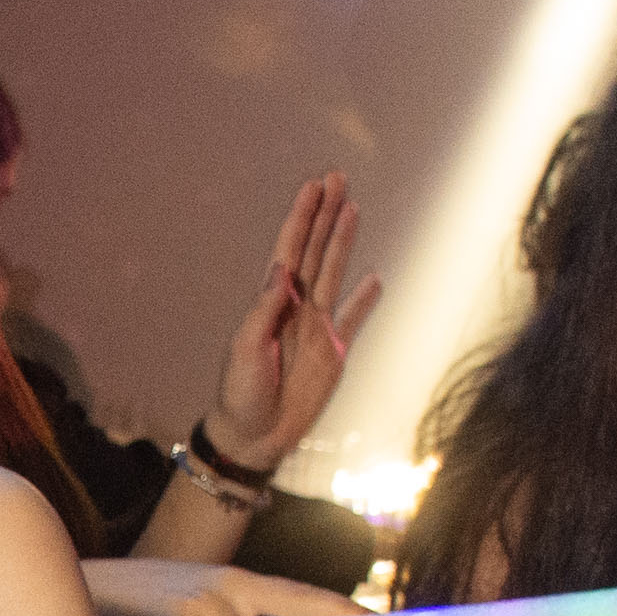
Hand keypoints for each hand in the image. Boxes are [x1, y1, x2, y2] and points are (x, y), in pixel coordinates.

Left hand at [196, 173, 380, 481]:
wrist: (254, 437)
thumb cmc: (241, 394)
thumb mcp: (247, 350)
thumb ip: (265, 309)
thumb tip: (282, 268)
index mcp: (272, 302)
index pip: (290, 249)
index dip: (302, 216)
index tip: (314, 185)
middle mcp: (296, 308)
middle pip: (316, 250)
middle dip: (326, 214)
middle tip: (337, 178)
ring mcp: (317, 328)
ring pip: (334, 274)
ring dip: (343, 241)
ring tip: (353, 208)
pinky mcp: (335, 353)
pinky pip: (354, 320)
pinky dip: (365, 300)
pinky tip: (375, 279)